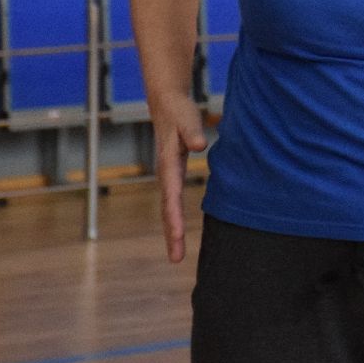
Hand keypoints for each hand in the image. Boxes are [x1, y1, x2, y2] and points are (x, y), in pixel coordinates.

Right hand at [150, 90, 206, 261]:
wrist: (166, 104)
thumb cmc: (179, 111)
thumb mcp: (187, 118)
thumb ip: (192, 132)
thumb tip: (199, 146)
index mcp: (168, 163)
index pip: (171, 194)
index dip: (175, 215)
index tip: (178, 234)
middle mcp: (165, 174)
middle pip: (167, 208)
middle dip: (171, 233)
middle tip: (175, 258)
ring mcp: (167, 176)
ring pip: (167, 209)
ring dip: (171, 231)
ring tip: (175, 255)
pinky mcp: (172, 176)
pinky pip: (171, 203)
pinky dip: (173, 220)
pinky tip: (177, 234)